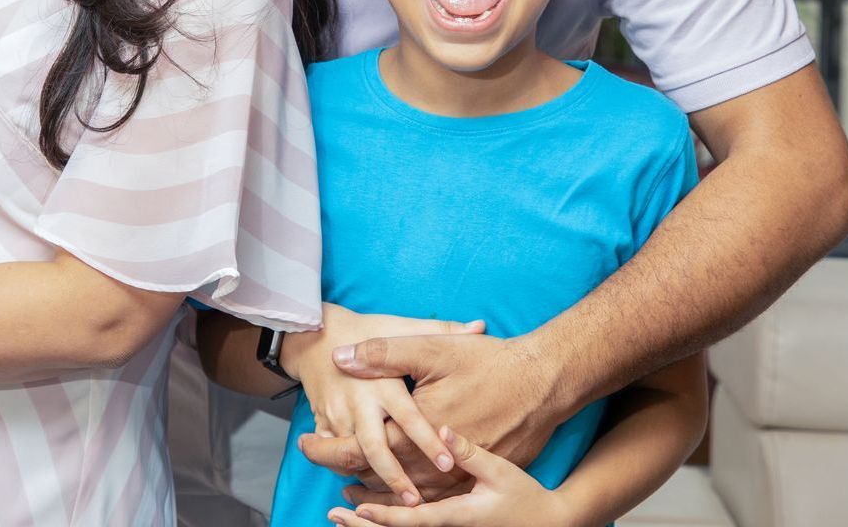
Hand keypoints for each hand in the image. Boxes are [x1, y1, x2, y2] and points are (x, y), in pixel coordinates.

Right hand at [284, 306, 481, 506]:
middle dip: (395, 476)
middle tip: (418, 501)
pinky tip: (366, 490)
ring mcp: (338, 414)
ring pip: (353, 457)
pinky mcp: (324, 423)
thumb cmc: (368, 328)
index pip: (407, 415)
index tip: (448, 463)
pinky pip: (332, 456)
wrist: (318, 333)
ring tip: (393, 504)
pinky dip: (347, 474)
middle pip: (374, 446)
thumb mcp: (404, 326)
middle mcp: (358, 401)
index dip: (427, 440)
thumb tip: (480, 326)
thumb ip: (443, 329)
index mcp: (382, 381)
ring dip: (372, 482)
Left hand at [300, 332, 559, 501]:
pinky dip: (410, 499)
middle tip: (318, 467)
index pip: (361, 450)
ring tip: (349, 489)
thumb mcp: (432, 349)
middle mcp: (436, 464)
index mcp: (418, 432)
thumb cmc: (488, 363)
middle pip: (379, 479)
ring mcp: (459, 478)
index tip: (305, 446)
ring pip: (408, 496)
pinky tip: (402, 494)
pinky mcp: (478, 480)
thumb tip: (340, 357)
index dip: (329, 450)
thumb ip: (383, 355)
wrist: (543, 384)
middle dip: (346, 475)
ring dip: (376, 493)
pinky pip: (436, 499)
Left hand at [327, 427, 569, 526]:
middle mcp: (451, 524)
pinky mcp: (458, 526)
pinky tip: (382, 505)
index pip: (411, 515)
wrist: (556, 520)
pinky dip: (398, 517)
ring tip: (347, 507)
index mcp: (458, 511)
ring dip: (379, 517)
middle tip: (334, 515)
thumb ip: (469, 446)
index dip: (381, 511)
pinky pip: (422, 525)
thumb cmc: (529, 489)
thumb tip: (443, 430)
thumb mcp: (502, 461)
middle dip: (368, 523)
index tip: (352, 507)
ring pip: (410, 525)